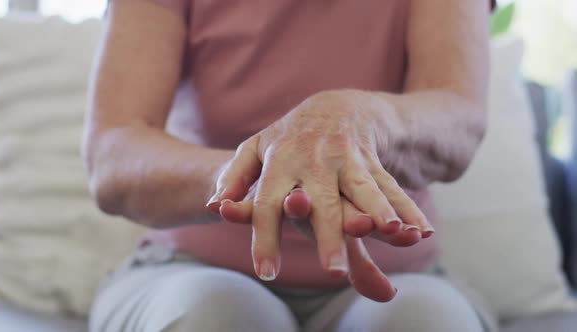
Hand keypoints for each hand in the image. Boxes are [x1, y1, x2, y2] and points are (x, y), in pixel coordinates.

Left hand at [207, 90, 433, 281]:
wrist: (335, 105)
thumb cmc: (289, 138)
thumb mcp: (256, 151)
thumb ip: (235, 177)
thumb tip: (213, 205)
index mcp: (281, 161)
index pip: (269, 204)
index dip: (266, 236)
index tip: (267, 272)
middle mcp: (315, 161)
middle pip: (322, 203)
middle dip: (329, 236)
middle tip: (333, 273)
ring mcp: (348, 160)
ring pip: (365, 191)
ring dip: (381, 214)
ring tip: (395, 235)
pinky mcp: (372, 162)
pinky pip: (392, 188)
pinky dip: (408, 209)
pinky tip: (421, 231)